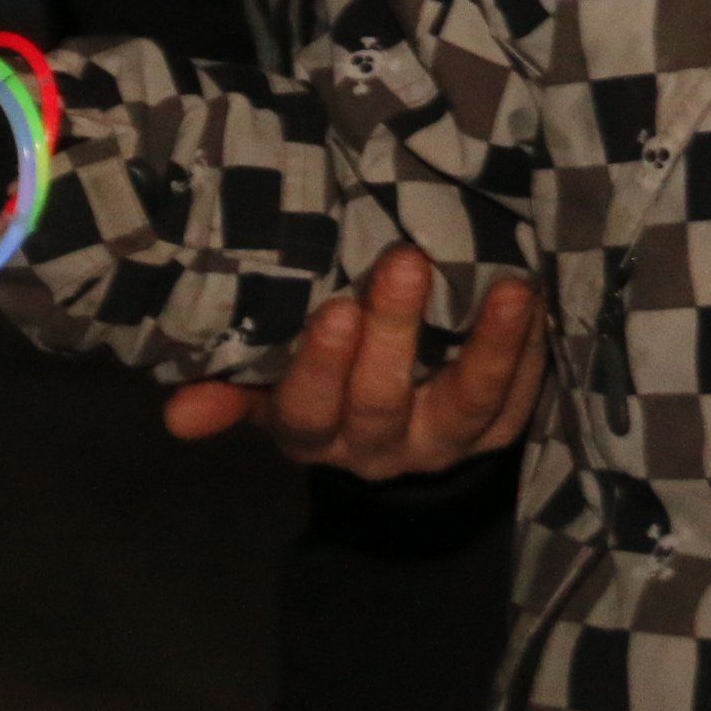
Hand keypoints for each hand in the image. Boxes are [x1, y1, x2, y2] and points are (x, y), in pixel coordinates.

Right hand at [157, 245, 544, 480]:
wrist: (397, 439)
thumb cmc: (322, 382)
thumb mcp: (270, 389)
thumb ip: (230, 391)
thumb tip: (176, 415)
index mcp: (314, 433)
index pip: (309, 412)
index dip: (322, 368)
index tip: (334, 311)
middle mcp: (379, 448)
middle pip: (384, 401)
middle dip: (395, 334)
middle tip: (406, 263)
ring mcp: (443, 444)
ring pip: (468, 405)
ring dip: (489, 348)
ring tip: (507, 288)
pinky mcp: (494, 433)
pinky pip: (517, 401)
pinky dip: (529, 354)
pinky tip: (535, 301)